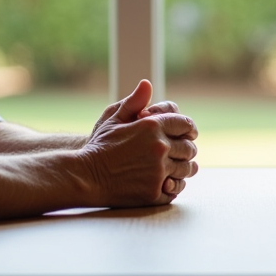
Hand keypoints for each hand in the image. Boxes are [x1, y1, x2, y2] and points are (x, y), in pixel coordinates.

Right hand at [81, 79, 198, 205]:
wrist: (85, 176)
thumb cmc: (99, 146)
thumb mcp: (113, 118)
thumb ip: (134, 102)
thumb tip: (147, 84)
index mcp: (152, 126)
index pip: (186, 124)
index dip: (189, 128)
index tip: (188, 134)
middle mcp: (160, 147)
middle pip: (189, 148)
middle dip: (187, 149)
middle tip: (182, 152)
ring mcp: (158, 171)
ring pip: (186, 169)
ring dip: (184, 168)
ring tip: (178, 168)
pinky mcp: (154, 192)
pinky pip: (176, 188)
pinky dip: (175, 186)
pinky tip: (169, 183)